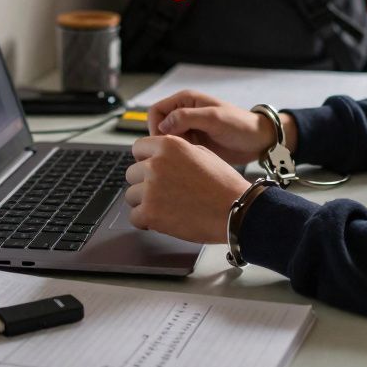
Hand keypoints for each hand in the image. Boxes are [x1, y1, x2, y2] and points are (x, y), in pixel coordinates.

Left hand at [123, 135, 251, 243]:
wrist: (236, 210)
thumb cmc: (223, 185)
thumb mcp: (201, 153)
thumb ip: (175, 152)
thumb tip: (157, 156)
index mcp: (169, 145)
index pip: (138, 148)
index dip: (145, 160)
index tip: (151, 170)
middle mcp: (156, 164)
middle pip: (132, 173)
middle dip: (144, 183)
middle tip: (162, 192)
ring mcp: (151, 188)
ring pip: (131, 196)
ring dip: (144, 202)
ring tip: (166, 207)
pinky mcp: (150, 212)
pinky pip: (134, 217)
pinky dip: (146, 221)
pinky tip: (162, 219)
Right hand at [148, 90, 296, 164]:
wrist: (258, 141)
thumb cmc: (240, 124)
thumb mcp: (214, 118)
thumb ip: (187, 117)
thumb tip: (163, 125)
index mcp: (186, 100)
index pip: (156, 111)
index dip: (156, 126)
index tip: (166, 141)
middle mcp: (184, 113)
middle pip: (159, 127)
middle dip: (165, 140)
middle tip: (180, 150)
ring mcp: (189, 129)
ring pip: (167, 141)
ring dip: (174, 149)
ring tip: (191, 153)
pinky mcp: (195, 143)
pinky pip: (178, 150)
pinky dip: (182, 155)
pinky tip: (195, 157)